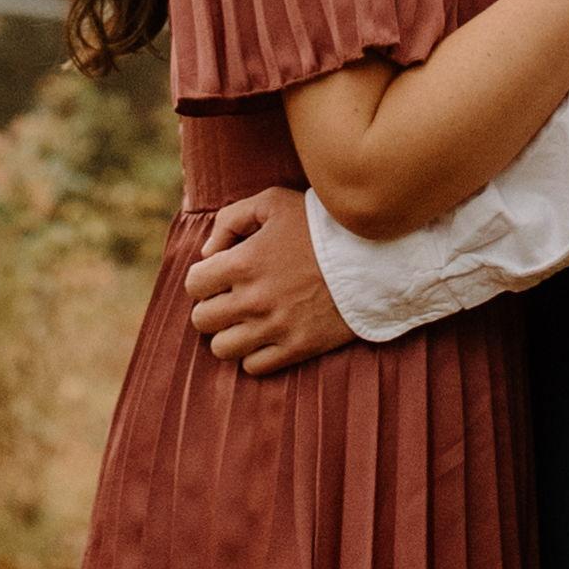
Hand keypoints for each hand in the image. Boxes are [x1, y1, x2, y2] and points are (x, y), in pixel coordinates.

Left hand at [185, 188, 355, 378]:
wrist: (374, 257)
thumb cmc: (322, 225)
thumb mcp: (274, 201)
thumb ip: (231, 219)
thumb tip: (207, 252)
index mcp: (243, 262)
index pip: (194, 284)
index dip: (204, 278)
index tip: (223, 273)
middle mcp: (253, 299)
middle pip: (202, 320)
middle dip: (213, 306)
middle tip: (233, 297)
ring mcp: (274, 328)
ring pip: (221, 348)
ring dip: (229, 333)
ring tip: (247, 319)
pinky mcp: (296, 348)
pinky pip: (253, 367)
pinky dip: (254, 354)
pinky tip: (268, 335)